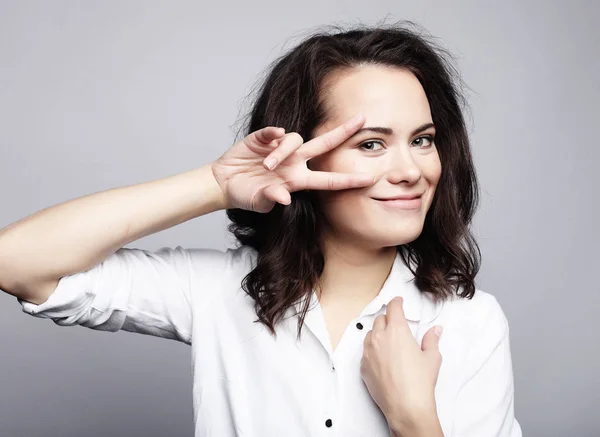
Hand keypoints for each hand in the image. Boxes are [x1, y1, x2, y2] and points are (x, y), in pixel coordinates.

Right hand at [211, 112, 374, 212]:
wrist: (224, 183)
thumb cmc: (246, 194)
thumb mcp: (259, 201)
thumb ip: (271, 198)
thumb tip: (284, 198)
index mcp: (297, 180)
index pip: (328, 180)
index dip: (348, 180)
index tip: (370, 179)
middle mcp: (294, 162)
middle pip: (323, 145)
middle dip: (343, 132)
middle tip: (363, 119)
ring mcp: (280, 148)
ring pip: (293, 140)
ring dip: (281, 152)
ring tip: (266, 167)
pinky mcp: (263, 138)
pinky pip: (273, 132)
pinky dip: (274, 133)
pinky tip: (271, 137)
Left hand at [360, 296, 443, 433]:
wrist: (406, 406)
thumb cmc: (420, 381)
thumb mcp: (432, 358)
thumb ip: (432, 340)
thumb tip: (436, 330)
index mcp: (397, 331)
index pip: (393, 308)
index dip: (396, 302)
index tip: (398, 301)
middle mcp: (379, 338)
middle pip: (380, 320)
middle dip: (388, 319)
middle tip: (396, 324)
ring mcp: (368, 352)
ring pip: (370, 334)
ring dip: (378, 333)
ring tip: (388, 341)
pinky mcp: (363, 366)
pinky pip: (365, 352)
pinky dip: (372, 350)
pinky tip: (381, 358)